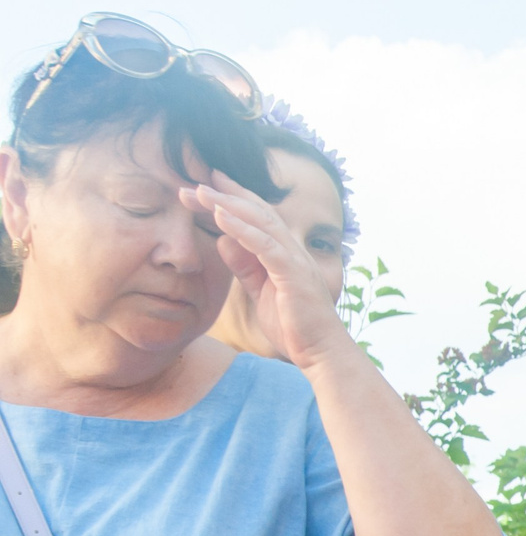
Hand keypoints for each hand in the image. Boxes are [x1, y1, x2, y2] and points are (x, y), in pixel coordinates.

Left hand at [180, 172, 355, 371]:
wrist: (321, 352)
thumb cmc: (295, 326)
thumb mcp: (260, 292)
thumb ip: (245, 266)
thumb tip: (223, 241)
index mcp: (284, 254)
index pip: (258, 218)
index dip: (233, 199)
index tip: (206, 186)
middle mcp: (292, 250)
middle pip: (257, 212)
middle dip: (226, 195)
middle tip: (194, 182)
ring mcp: (295, 260)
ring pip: (260, 222)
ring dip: (229, 204)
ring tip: (201, 191)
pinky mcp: (293, 274)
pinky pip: (265, 246)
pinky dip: (242, 229)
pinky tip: (221, 216)